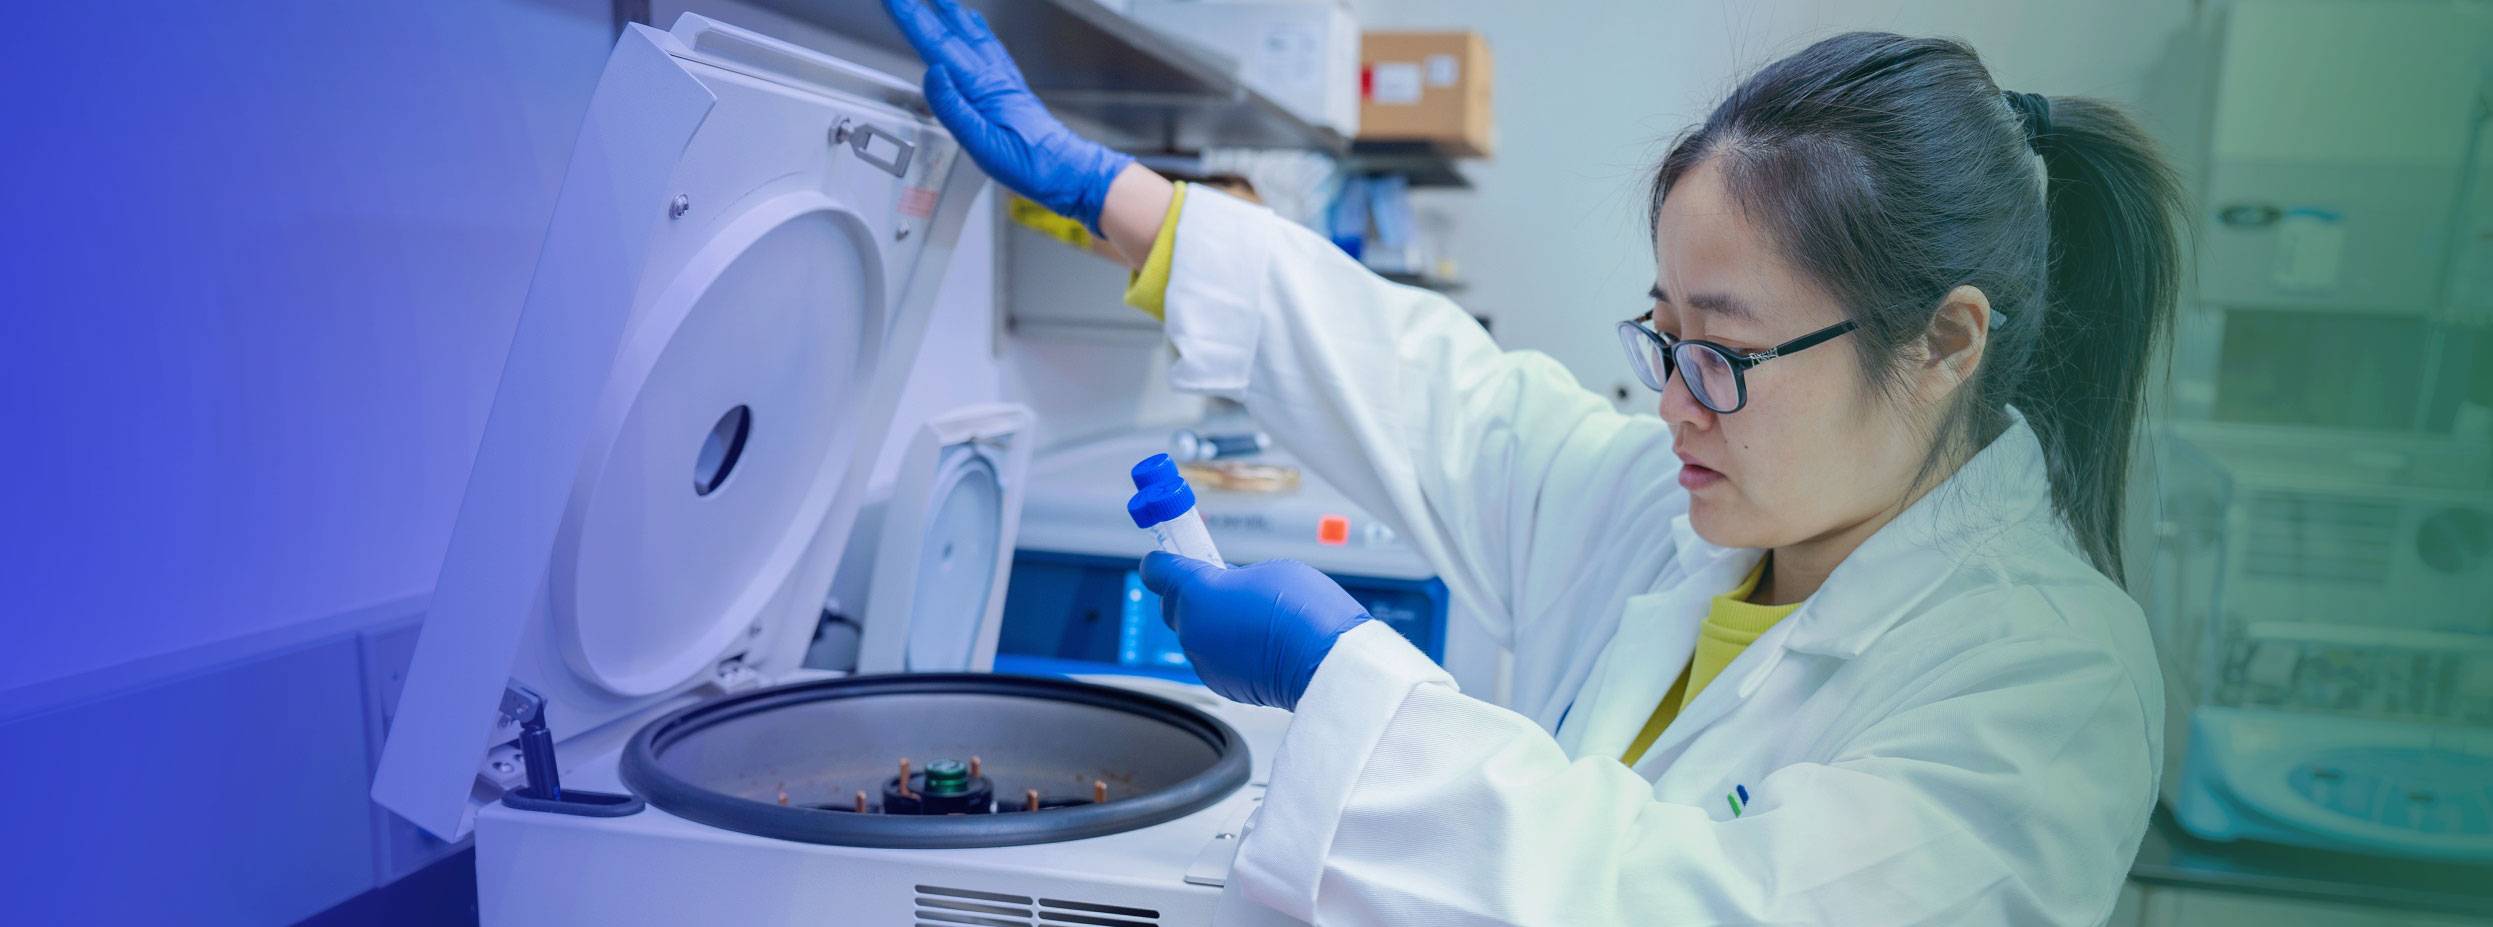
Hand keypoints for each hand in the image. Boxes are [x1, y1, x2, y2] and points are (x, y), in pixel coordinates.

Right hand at [883, 0, 1133, 231]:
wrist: (1069, 172)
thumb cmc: (1031, 165)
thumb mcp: (984, 145)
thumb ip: (954, 108)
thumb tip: (933, 73)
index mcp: (983, 89)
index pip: (939, 47)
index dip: (914, 20)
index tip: (895, 1)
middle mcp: (995, 78)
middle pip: (955, 34)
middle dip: (928, 10)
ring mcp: (1005, 81)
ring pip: (975, 37)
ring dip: (954, 15)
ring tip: (941, 0)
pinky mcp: (1013, 90)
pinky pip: (991, 49)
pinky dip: (978, 33)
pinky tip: (978, 32)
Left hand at [1141, 554, 1370, 710]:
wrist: (1325, 663)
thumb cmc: (1305, 612)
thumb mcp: (1268, 571)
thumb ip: (1235, 576)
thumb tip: (1230, 586)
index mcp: (1197, 593)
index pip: (1158, 571)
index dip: (1162, 562)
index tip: (1166, 558)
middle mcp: (1192, 630)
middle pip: (1175, 606)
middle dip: (1192, 594)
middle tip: (1221, 584)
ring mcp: (1204, 661)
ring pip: (1195, 634)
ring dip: (1211, 624)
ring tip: (1249, 617)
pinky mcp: (1222, 683)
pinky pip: (1213, 658)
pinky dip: (1226, 648)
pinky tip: (1256, 642)